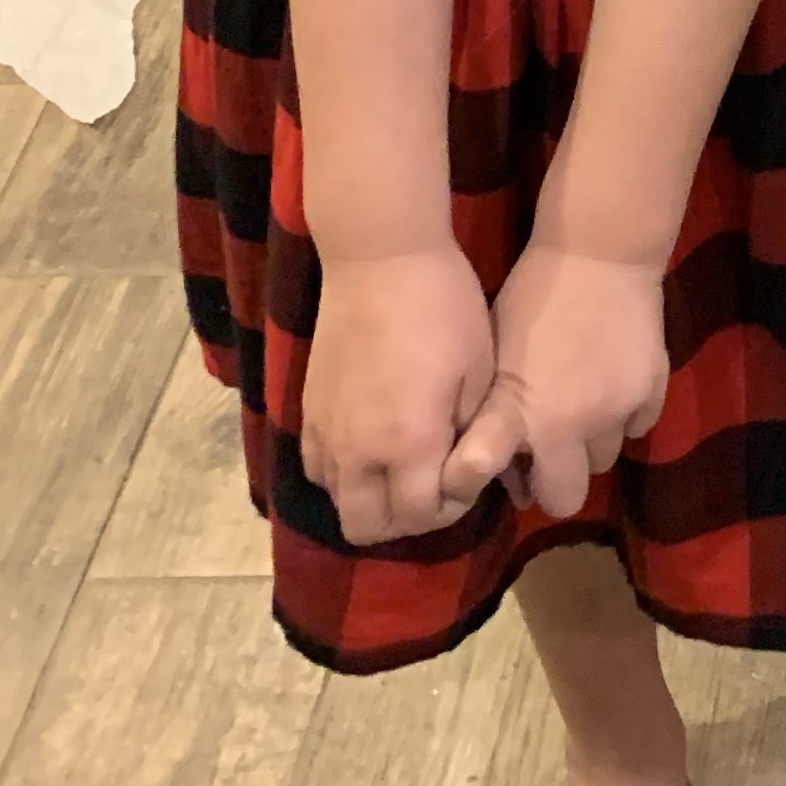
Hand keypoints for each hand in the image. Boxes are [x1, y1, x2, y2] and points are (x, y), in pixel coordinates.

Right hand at [301, 241, 497, 546]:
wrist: (380, 257)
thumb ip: (469, 433)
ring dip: (370, 498)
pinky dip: (342, 473)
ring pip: (336, 502)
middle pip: (366, 528)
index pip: (419, 517)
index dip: (448, 509)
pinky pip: (316, 468)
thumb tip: (462, 467)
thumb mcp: (479, 370)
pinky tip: (371, 443)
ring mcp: (326, 431)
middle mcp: (358, 450)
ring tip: (402, 464)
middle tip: (432, 484)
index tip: (466, 477)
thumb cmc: (445, 307)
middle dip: (404, 520)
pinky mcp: (306, 410)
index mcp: (409, 443)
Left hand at [438, 233, 671, 525]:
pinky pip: (638, 425)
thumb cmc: (531, 300)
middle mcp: (573, 427)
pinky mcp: (653, 392)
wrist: (599, 254)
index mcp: (526, 419)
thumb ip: (493, 420)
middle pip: (569, 497)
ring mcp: (617, 412)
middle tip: (549, 447)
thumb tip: (494, 464)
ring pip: (605, 459)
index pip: (522, 491)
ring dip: (589, 442)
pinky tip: (610, 381)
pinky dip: (624, 414)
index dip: (518, 490)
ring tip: (580, 404)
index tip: (516, 477)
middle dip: (557, 479)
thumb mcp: (496, 360)